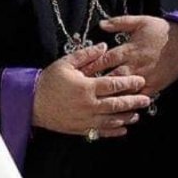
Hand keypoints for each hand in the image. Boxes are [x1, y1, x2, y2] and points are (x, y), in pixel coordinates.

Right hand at [32, 43, 151, 137]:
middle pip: (117, 104)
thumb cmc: (49, 81)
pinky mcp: (80, 128)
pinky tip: (123, 129)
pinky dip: (113, 131)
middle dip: (134, 102)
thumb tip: (104, 46)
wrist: (31, 102)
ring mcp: (85, 118)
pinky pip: (100, 131)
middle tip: (147, 99)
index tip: (141, 81)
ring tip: (137, 114)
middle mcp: (88, 105)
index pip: (114, 84)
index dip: (129, 83)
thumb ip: (86, 55)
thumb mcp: (66, 63)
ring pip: (111, 120)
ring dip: (126, 117)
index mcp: (86, 87)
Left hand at [82, 16, 177, 96]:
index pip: (105, 59)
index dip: (91, 66)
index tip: (78, 73)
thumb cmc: (161, 31)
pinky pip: (139, 97)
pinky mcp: (154, 86)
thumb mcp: (141, 21)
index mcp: (130, 49)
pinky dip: (129, 103)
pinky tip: (118, 110)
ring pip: (124, 90)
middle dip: (96, 84)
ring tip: (95, 102)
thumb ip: (120, 23)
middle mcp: (135, 65)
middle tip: (81, 91)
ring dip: (110, 96)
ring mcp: (145, 77)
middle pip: (111, 77)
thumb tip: (101, 24)